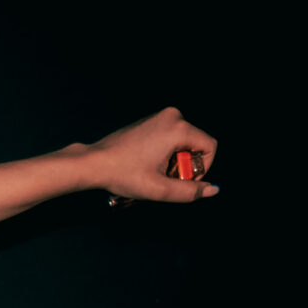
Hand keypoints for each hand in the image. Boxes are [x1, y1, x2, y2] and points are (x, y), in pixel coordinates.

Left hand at [85, 107, 219, 205]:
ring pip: (184, 143)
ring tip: (153, 172)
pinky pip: (171, 138)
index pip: (209, 147)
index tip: (181, 180)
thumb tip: (213, 190)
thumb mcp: (160, 189)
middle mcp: (172, 116)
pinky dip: (165, 153)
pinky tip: (147, 163)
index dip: (202, 169)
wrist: (95, 162)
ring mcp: (160, 116)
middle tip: (163, 178)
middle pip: (196, 145)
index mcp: (178, 128)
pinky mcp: (151, 121)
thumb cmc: (124, 174)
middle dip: (185, 166)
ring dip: (174, 161)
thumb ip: (190, 192)